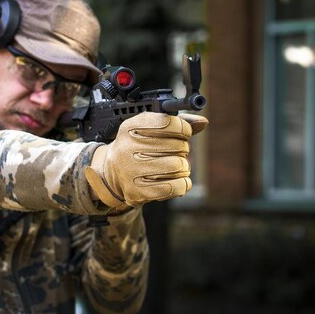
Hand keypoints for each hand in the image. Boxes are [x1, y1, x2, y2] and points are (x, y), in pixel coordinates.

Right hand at [85, 112, 204, 207]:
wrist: (112, 174)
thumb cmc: (136, 148)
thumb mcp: (150, 130)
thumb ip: (177, 123)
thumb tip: (202, 122)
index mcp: (130, 127)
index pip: (167, 122)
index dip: (183, 128)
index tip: (184, 132)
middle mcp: (127, 148)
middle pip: (177, 145)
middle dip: (183, 148)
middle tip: (175, 152)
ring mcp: (131, 171)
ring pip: (178, 165)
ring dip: (184, 167)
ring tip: (176, 166)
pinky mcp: (138, 191)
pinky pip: (175, 187)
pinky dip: (183, 184)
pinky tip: (179, 180)